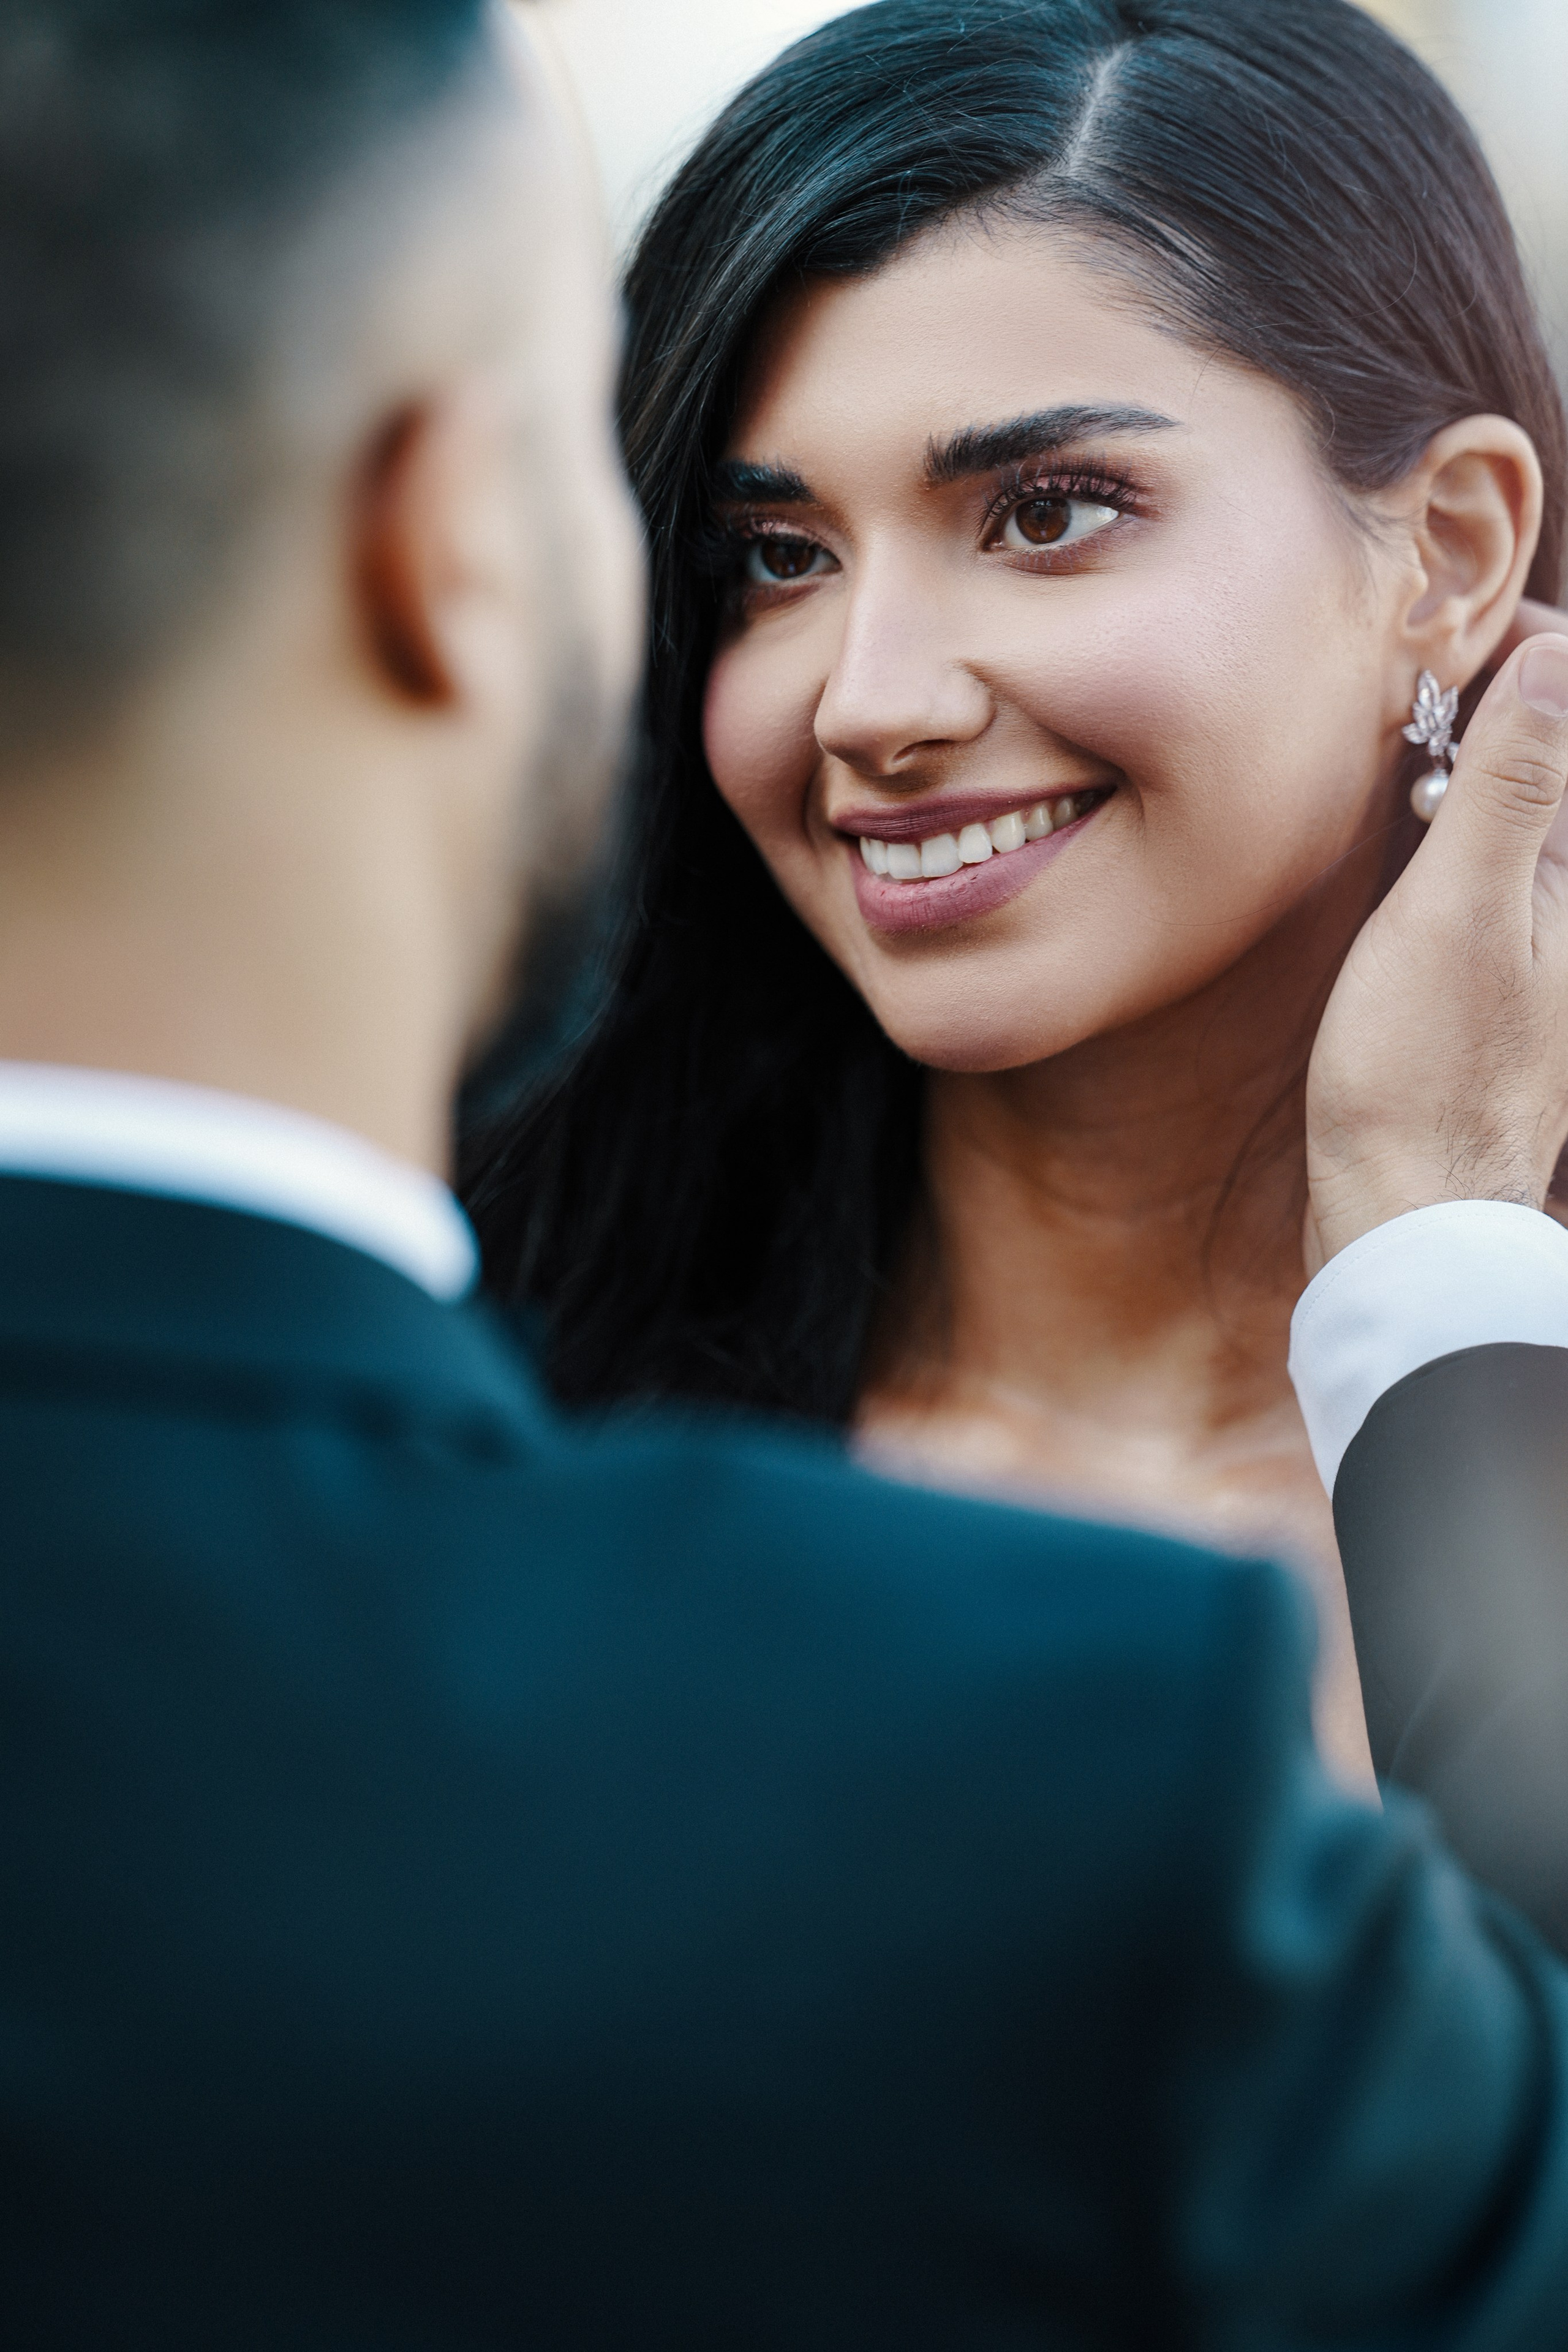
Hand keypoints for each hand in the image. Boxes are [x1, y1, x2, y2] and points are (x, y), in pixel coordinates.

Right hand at [1305, 633, 1567, 1273]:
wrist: (1405, 1212)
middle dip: (1496, 706)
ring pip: (1526, 804)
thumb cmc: (1422, 1075)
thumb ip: (1514, 788)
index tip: (1447, 652)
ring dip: (1471, 765)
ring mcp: (1553, 935)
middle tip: (1412, 704)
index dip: (1527, 660)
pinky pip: (1502, 855)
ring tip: (1406, 758)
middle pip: (1553, 759)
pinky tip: (1410, 835)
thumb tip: (1555, 662)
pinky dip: (1458, 826)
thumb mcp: (1459, 913)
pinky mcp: (1516, 965)